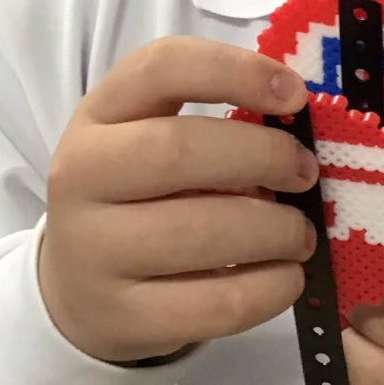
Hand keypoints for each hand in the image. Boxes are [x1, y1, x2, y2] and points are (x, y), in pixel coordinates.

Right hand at [39, 36, 320, 363]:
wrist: (79, 289)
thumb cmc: (139, 198)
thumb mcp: (152, 140)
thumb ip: (213, 123)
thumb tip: (304, 130)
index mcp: (98, 115)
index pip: (160, 69)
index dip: (235, 71)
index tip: (295, 94)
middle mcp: (81, 175)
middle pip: (179, 150)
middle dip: (264, 158)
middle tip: (305, 174)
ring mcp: (94, 251)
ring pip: (200, 232)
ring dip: (274, 230)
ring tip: (298, 234)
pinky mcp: (124, 316)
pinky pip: (215, 304)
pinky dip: (270, 288)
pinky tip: (285, 277)